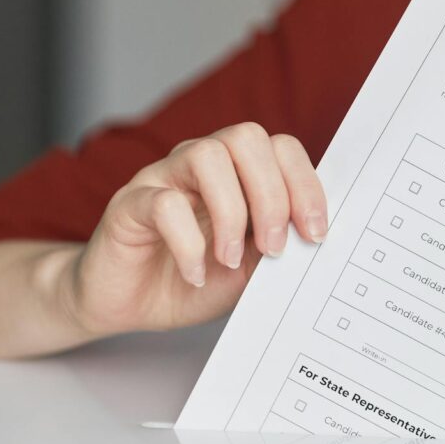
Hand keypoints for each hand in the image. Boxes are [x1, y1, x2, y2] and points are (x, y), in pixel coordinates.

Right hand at [63, 123, 326, 335]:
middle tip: (275, 248)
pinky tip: (195, 274)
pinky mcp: (129, 204)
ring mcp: (164, 177)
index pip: (282, 148)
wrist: (132, 305)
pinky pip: (163, 202)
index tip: (315, 234)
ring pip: (206, 155)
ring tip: (230, 259)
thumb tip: (316, 239)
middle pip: (247, 138)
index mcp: (241, 172)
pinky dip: (188, 243)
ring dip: (231, 212)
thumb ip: (281, 245)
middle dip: (272, 195)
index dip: (305, 186)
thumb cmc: (199, 279)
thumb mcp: (254, 267)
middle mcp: (203, 164)